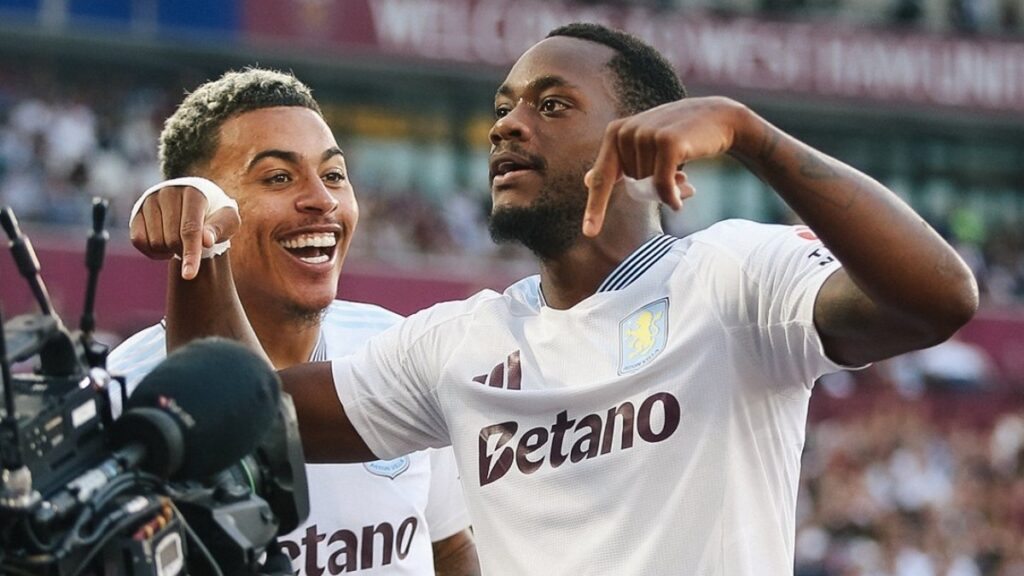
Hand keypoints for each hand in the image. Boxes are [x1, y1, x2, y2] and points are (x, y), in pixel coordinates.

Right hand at [129, 185, 239, 279]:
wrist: (197, 201)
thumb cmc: (216, 214)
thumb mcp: (228, 220)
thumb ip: (220, 228)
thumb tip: (206, 241)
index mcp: (193, 193)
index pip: (190, 229)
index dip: (191, 254)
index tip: (189, 275)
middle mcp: (168, 192)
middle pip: (172, 239)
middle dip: (183, 251)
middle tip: (193, 246)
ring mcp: (150, 200)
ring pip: (155, 242)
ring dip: (169, 251)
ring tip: (180, 242)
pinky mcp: (137, 211)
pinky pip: (138, 240)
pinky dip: (152, 251)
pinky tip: (165, 246)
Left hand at [583, 96, 747, 236]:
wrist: (719, 117)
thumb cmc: (679, 136)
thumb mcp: (644, 146)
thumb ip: (618, 163)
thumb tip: (585, 180)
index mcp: (615, 133)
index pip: (601, 177)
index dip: (595, 207)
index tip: (589, 233)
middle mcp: (626, 131)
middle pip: (631, 185)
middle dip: (651, 190)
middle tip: (676, 180)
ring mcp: (646, 134)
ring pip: (648, 186)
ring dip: (668, 190)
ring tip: (684, 178)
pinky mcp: (667, 142)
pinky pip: (662, 185)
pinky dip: (673, 196)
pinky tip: (686, 195)